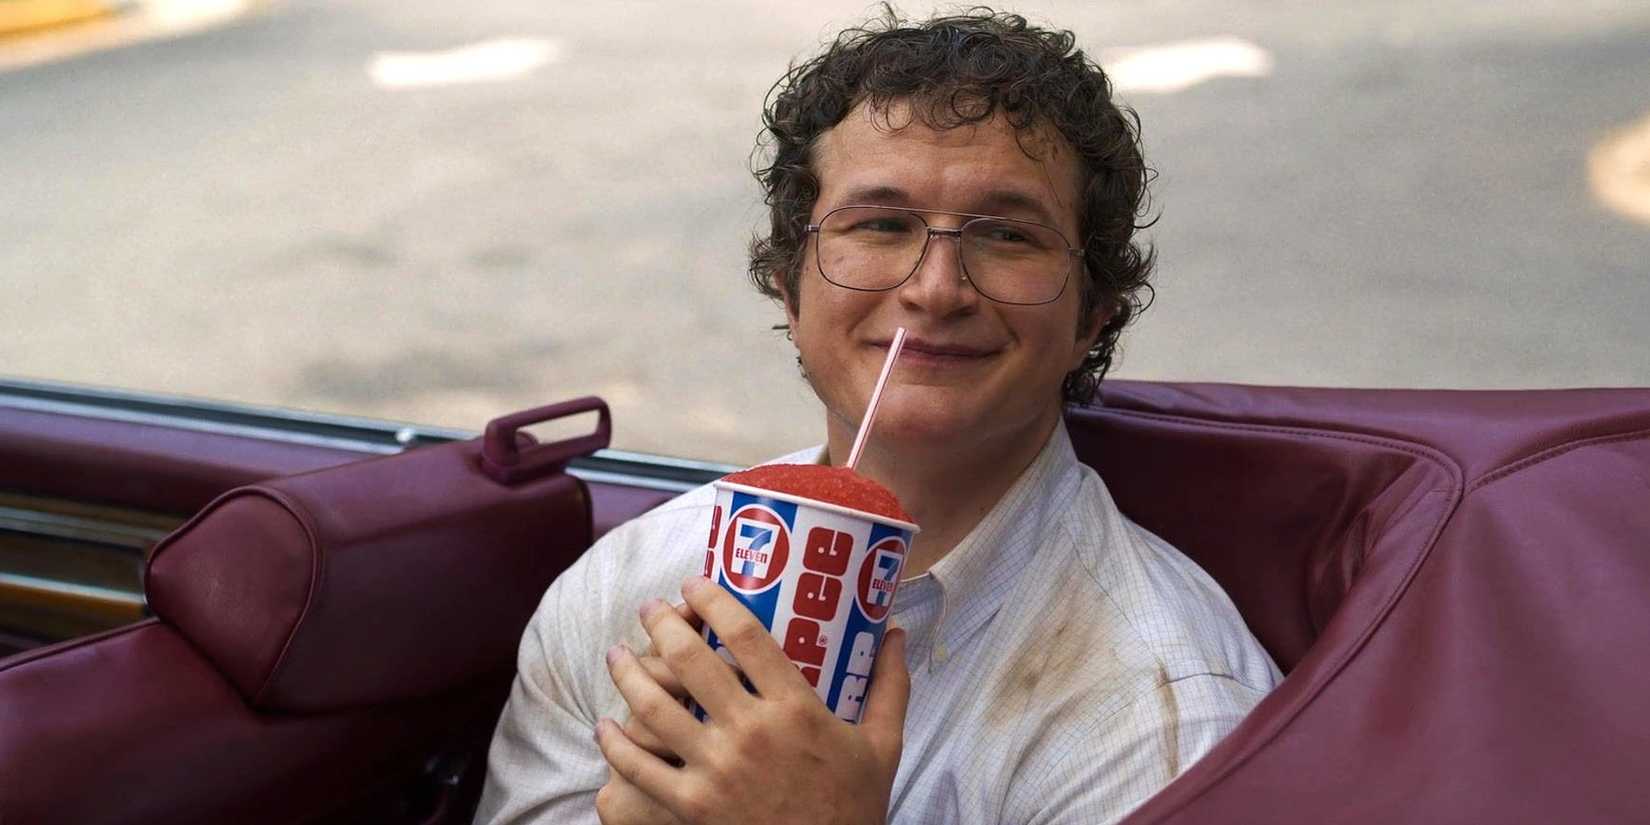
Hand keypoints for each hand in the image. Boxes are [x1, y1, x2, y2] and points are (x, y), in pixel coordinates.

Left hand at [597, 575, 909, 824]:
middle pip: (692, 660)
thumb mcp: (883, 746)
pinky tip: (606, 726)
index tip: (694, 583)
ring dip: (629, 674)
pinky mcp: (692, 806)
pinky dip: (617, 744)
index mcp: (796, 709)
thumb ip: (890, 686)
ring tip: (618, 655)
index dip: (713, 600)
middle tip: (649, 608)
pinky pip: (641, 768)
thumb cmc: (854, 808)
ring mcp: (717, 770)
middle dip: (662, 626)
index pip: (746, 635)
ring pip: (656, 708)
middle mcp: (751, 732)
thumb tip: (898, 634)